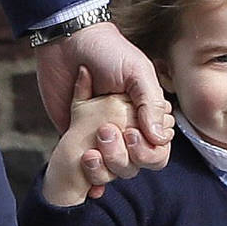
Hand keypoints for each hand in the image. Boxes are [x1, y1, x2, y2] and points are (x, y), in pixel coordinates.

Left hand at [34, 19, 172, 172]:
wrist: (67, 40)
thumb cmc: (108, 51)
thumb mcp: (137, 71)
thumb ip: (150, 103)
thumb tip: (159, 138)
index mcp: (144, 114)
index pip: (157, 149)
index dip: (148, 151)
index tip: (131, 134)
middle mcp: (125, 128)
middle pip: (134, 163)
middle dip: (122, 157)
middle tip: (105, 132)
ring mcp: (100, 134)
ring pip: (112, 170)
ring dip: (104, 169)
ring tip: (90, 152)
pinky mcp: (75, 135)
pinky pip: (85, 166)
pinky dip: (89, 179)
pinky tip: (88, 185)